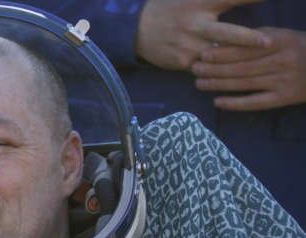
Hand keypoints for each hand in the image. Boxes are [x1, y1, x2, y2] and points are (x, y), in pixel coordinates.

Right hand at [135, 0, 269, 69]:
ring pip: (218, 55)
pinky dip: (212, 65)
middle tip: (267, 43)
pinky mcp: (181, 61)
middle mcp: (195, 24)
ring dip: (232, 57)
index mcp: (199, 3)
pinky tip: (215, 64)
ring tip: (247, 58)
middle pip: (227, 33)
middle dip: (249, 39)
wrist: (136, 30)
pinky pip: (205, 66)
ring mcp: (188, 45)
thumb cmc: (170, 9)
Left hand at [193, 27, 305, 109]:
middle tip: (194, 70)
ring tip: (199, 83)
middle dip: (215, 68)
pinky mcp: (284, 98)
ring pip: (244, 84)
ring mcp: (283, 81)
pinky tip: (217, 102)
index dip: (222, 53)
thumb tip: (224, 43)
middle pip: (241, 67)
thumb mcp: (283, 36)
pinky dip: (235, 103)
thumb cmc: (299, 49)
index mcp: (280, 42)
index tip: (203, 54)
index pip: (245, 49)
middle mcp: (282, 61)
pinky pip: (255, 102)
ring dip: (219, 84)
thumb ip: (257, 40)